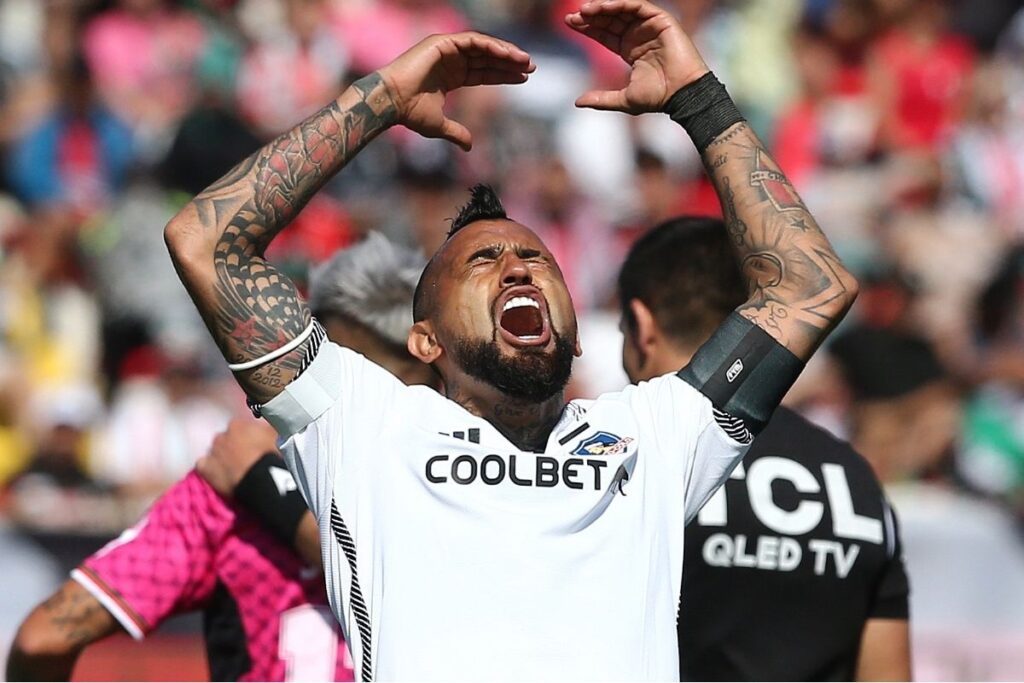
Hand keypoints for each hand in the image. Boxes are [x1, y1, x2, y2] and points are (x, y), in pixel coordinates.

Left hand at [197, 417, 278, 496]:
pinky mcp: (204, 468)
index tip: (254, 446)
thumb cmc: (270, 455)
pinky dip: (209, 468)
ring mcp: (211, 452)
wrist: (259, 478)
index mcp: (238, 424)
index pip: (240, 427)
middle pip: (226, 439)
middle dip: (233, 446)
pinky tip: (219, 474)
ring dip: (222, 457)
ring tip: (233, 468)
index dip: (248, 437)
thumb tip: (263, 427)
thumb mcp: (275, 435)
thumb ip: (266, 428)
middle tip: (245, 458)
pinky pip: (203, 465)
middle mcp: (221, 435)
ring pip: (215, 451)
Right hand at [377, 32, 534, 150]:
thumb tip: (469, 146)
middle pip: (487, 59)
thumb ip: (456, 132)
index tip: (524, 78)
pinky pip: (473, 41)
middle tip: (531, 67)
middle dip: (509, 62)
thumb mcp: (439, 126)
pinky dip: (491, 45)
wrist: (391, 101)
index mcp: (451, 76)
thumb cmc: (409, 113)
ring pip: (483, 47)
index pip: (484, 72)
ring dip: (505, 52)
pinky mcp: (443, 42)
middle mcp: (451, 60)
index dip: (503, 75)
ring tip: (524, 61)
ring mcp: (447, 49)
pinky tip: (507, 55)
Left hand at [565, 0, 708, 113]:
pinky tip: (603, 6)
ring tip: (584, 10)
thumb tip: (577, 102)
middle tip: (572, 16)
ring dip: (603, 7)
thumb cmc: (658, 98)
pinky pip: (638, 6)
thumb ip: (601, 99)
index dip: (588, 28)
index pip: (605, 33)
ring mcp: (650, 26)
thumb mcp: (623, 99)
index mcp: (630, 50)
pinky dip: (620, 3)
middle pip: (610, 19)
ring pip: (622, 9)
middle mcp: (638, 36)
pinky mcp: (661, 20)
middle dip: (590, 16)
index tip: (569, 23)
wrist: (682, 94)